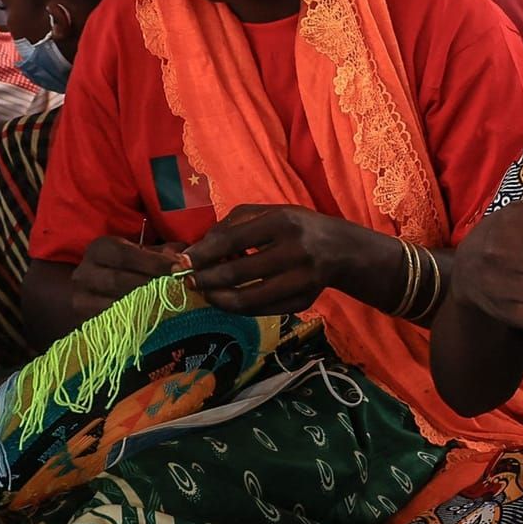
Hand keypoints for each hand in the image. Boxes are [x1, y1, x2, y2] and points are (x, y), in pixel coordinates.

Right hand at [72, 236, 181, 317]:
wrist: (101, 291)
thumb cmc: (132, 268)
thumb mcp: (145, 254)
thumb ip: (165, 254)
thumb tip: (185, 260)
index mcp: (100, 249)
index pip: (124, 255)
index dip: (153, 262)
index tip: (179, 269)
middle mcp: (84, 272)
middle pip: (118, 280)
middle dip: (152, 285)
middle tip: (178, 290)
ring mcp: (81, 298)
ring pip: (114, 303)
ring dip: (145, 305)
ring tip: (170, 305)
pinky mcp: (86, 320)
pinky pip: (111, 322)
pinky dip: (135, 322)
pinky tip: (155, 320)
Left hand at [183, 204, 391, 315]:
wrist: (341, 250)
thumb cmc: (297, 227)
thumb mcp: (270, 212)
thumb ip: (234, 224)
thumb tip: (199, 249)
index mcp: (283, 222)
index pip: (232, 240)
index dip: (203, 254)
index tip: (181, 262)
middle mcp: (295, 251)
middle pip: (238, 273)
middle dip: (206, 279)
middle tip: (189, 281)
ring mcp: (301, 280)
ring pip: (248, 299)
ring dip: (218, 298)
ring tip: (206, 293)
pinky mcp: (303, 302)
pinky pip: (262, 311)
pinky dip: (239, 308)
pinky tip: (227, 299)